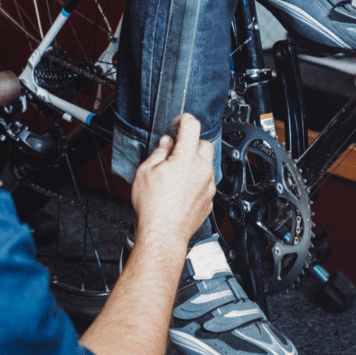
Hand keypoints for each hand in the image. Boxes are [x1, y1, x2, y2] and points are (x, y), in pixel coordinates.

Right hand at [131, 113, 215, 248]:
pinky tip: (181, 187)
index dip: (184, 120)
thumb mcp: (145, 172)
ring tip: (176, 172)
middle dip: (191, 142)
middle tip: (176, 149)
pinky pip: (206, 181)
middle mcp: (202, 170)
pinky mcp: (209, 199)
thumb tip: (166, 144)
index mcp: (186, 159)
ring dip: (194, 162)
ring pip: (207, 164)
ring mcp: (208, 185)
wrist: (164, 234)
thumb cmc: (153, 207)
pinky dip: (197, 179)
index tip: (178, 122)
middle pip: (204, 144)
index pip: (192, 126)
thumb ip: (159, 152)